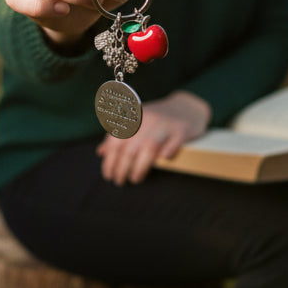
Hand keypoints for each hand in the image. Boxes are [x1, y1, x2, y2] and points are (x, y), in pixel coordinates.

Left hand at [97, 91, 211, 185]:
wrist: (187, 107)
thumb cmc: (157, 119)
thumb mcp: (136, 122)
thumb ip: (118, 136)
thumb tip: (101, 152)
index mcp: (134, 117)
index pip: (116, 141)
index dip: (110, 160)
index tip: (108, 175)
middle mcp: (147, 119)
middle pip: (131, 147)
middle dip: (122, 168)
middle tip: (119, 181)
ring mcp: (165, 124)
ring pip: (150, 146)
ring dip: (140, 166)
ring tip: (134, 179)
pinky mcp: (182, 130)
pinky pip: (174, 141)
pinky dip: (168, 150)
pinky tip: (164, 160)